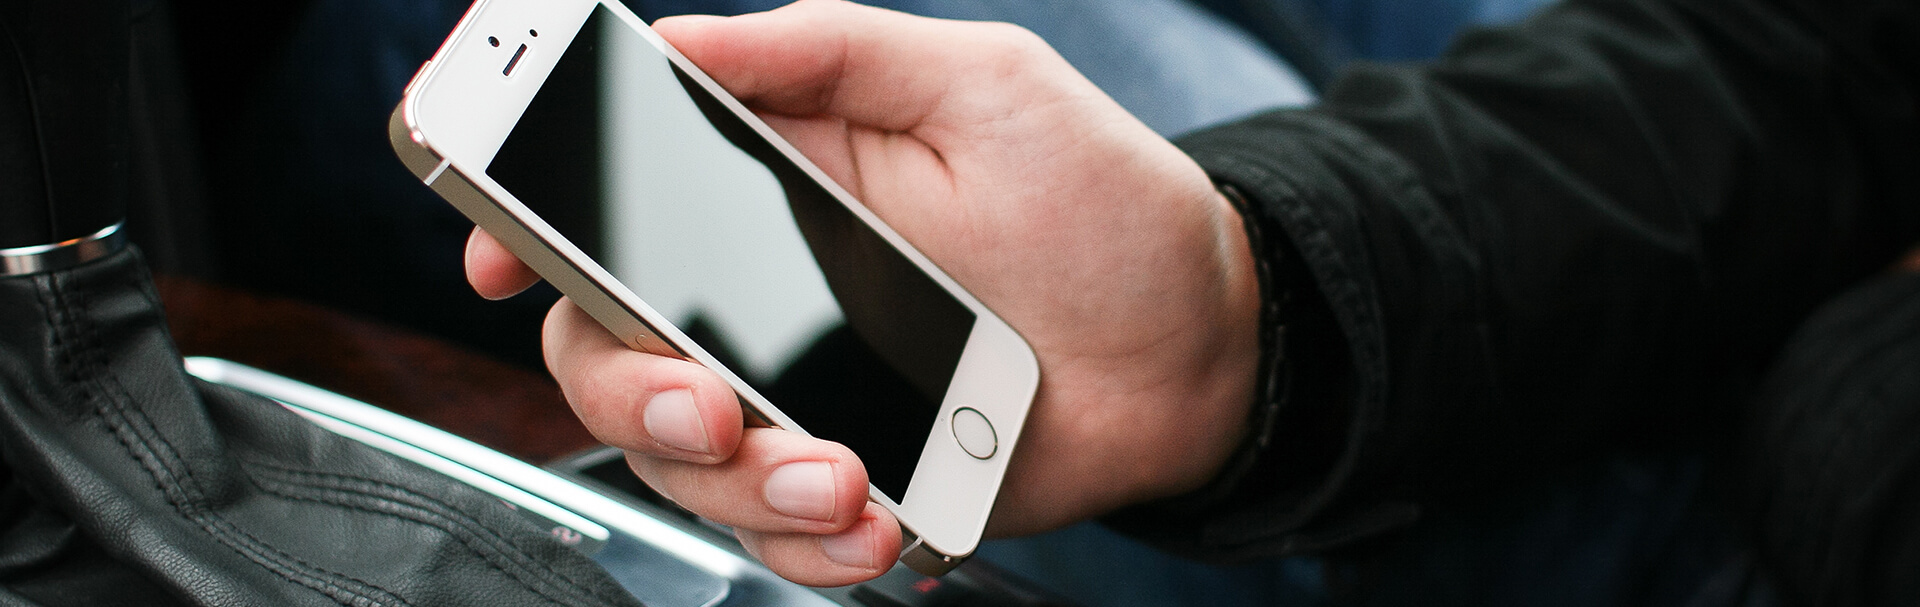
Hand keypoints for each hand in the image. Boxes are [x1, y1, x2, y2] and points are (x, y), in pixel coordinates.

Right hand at [468, 0, 1260, 584]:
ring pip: (682, 462)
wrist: (1202, 347)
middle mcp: (765, 294)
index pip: (611, 205)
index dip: (527, 228)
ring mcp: (805, 396)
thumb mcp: (981, 84)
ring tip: (849, 480)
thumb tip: (678, 38)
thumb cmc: (1103, 202)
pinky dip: (812, 548)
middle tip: (712, 404)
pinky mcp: (855, 482)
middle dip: (635, 394)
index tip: (496, 256)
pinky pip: (776, 539)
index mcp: (773, 185)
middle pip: (609, 353)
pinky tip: (881, 522)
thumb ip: (828, 52)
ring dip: (744, 487)